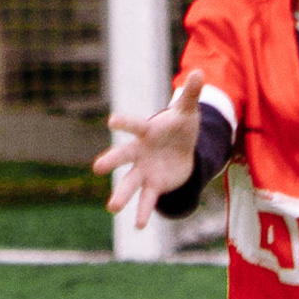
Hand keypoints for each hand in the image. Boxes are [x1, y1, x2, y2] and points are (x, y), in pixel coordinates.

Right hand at [93, 72, 203, 228]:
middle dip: (112, 161)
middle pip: (123, 156)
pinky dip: (143, 212)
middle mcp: (140, 152)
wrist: (183, 150)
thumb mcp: (188, 112)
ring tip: (112, 208)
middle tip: (97, 167)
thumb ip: (191, 95)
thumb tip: (201, 72)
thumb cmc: (180, 127)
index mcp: (147, 132)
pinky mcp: (154, 185)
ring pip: (130, 183)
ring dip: (122, 195)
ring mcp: (144, 170)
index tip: (112, 122)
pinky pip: (147, 199)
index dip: (124, 123)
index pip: (134, 126)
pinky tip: (138, 226)